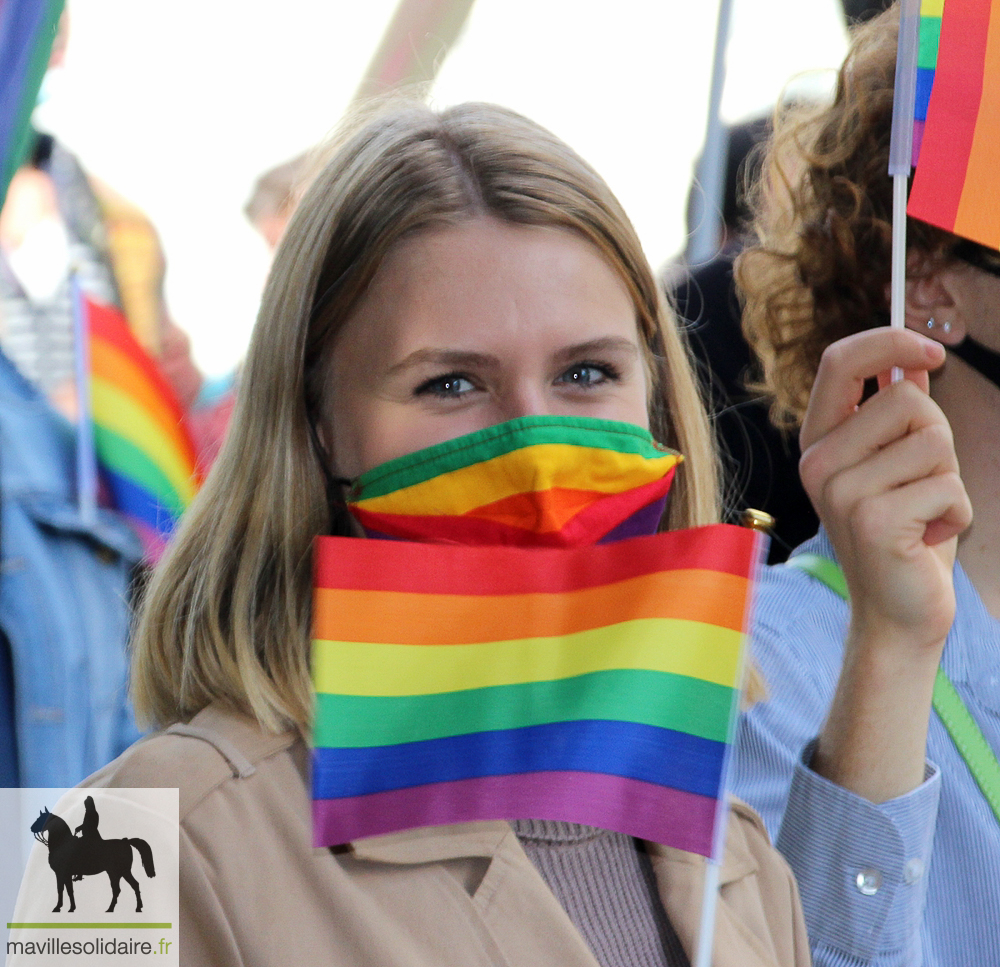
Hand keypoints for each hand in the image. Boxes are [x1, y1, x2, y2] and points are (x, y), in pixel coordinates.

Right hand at [799, 327, 970, 653]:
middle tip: (920, 483)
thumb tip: (912, 363)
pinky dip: (958, 512)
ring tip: (924, 512)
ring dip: (950, 477)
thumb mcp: (897, 465)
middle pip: (906, 398)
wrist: (897, 611)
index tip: (932, 353)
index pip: (839, 361)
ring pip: (933, 440)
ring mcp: (841, 492)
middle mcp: (818, 462)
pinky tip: (930, 536)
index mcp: (818, 442)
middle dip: (937, 437)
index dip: (889, 342)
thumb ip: (896, 414)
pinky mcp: (873, 520)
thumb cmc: (904, 533)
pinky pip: (949, 486)